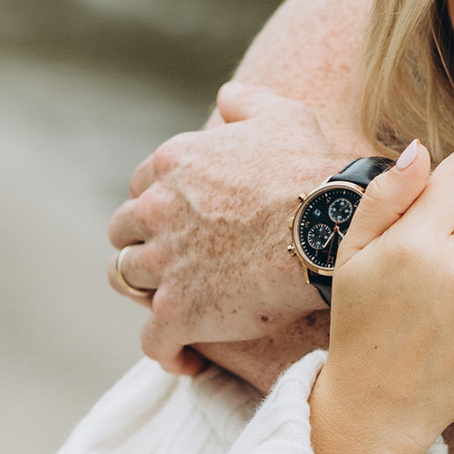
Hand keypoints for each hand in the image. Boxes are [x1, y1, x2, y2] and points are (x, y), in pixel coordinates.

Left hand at [108, 80, 337, 373]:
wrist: (330, 227)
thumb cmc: (310, 169)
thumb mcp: (281, 115)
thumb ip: (246, 102)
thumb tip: (227, 95)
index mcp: (172, 163)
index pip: (139, 186)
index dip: (159, 205)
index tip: (182, 220)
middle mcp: (156, 211)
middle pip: (123, 233)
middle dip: (143, 245)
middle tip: (175, 262)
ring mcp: (163, 264)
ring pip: (127, 281)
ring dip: (149, 292)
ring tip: (177, 305)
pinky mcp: (178, 313)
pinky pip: (153, 342)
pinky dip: (168, 352)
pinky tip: (187, 357)